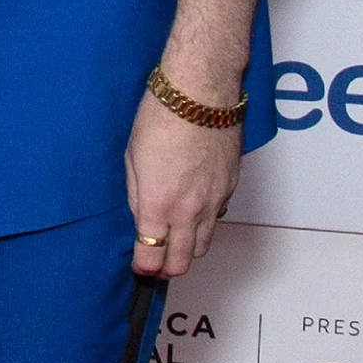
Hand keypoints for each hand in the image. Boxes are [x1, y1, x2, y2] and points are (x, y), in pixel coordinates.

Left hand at [124, 88, 241, 279]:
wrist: (201, 94)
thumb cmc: (160, 119)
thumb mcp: (132, 160)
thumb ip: (138, 197)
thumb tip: (143, 220)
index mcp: (158, 205)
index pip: (153, 257)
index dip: (144, 268)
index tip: (140, 267)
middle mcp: (189, 210)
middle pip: (183, 262)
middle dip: (167, 268)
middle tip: (156, 262)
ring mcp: (214, 201)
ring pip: (204, 245)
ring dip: (188, 250)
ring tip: (174, 241)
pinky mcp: (230, 188)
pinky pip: (217, 218)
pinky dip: (204, 223)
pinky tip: (192, 210)